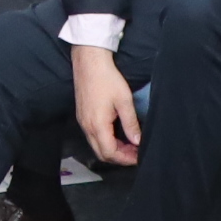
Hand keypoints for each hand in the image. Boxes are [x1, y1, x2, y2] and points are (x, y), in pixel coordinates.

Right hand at [70, 44, 142, 168]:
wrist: (89, 62)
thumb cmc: (106, 78)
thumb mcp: (124, 101)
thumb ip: (131, 123)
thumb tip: (137, 141)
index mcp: (97, 125)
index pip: (110, 153)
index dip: (125, 159)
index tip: (138, 156)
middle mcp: (87, 127)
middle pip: (102, 153)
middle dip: (119, 157)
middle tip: (135, 152)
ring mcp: (82, 121)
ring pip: (96, 145)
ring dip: (112, 149)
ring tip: (129, 144)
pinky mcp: (82, 116)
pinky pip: (92, 136)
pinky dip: (105, 140)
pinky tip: (117, 133)